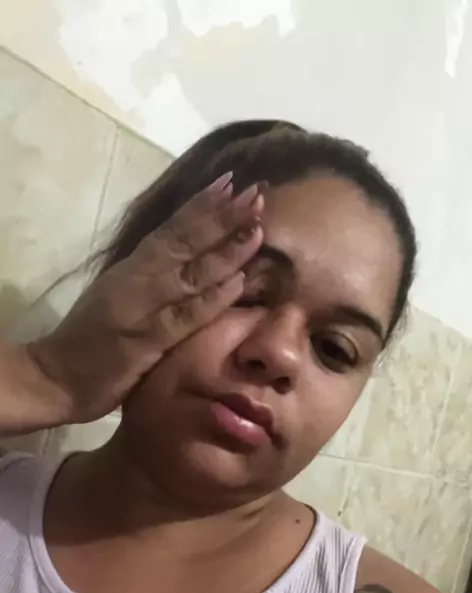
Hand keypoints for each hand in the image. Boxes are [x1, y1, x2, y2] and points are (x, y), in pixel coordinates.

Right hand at [26, 173, 263, 423]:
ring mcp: (142, 308)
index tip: (231, 181)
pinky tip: (239, 282)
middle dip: (222, 216)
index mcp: (132, 267)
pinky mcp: (146, 340)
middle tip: (256, 191)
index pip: (171, 230)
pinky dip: (212, 298)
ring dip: (226, 249)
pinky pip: (185, 316)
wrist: (56, 376)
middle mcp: (137, 279)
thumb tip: (186, 259)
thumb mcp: (120, 298)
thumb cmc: (90, 339)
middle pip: (185, 241)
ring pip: (190, 273)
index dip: (202, 205)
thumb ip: (149, 279)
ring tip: (258, 226)